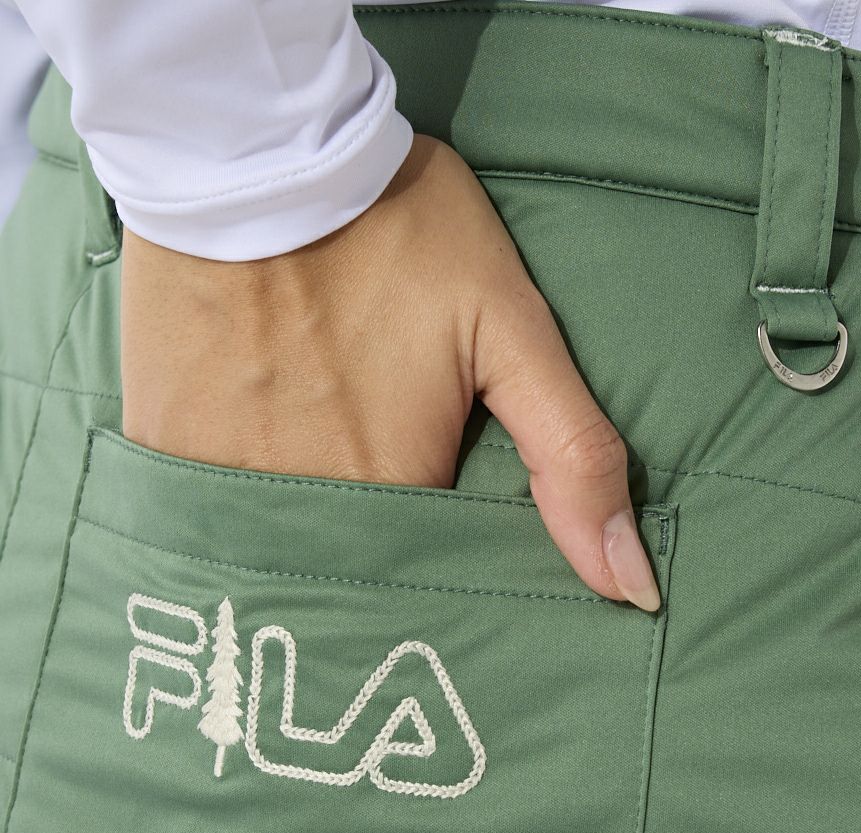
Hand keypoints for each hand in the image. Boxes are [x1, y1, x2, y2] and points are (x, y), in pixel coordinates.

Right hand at [120, 133, 659, 610]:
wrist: (252, 156)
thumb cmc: (394, 235)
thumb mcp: (511, 332)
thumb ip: (574, 458)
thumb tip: (631, 585)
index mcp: (396, 494)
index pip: (435, 586)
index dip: (453, 570)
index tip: (456, 536)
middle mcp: (304, 513)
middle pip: (358, 579)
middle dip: (385, 562)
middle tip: (385, 475)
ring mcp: (223, 486)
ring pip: (284, 555)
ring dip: (311, 540)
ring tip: (326, 460)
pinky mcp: (166, 452)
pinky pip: (210, 519)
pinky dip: (243, 504)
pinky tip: (265, 448)